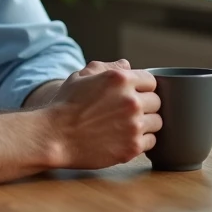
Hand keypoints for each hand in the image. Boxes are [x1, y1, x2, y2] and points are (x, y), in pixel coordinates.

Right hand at [42, 60, 160, 169]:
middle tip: (126, 113)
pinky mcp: (133, 147)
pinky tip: (125, 139)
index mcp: (120, 79)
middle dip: (144, 106)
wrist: (54, 136)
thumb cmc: (65, 105)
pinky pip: (151, 141)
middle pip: (157, 101)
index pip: (151, 81)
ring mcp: (134, 125)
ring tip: (126, 126)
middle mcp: (131, 101)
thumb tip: (127, 65)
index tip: (132, 95)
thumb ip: (106, 67)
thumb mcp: (81, 77)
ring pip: (157, 122)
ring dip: (145, 124)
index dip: (141, 88)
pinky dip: (141, 141)